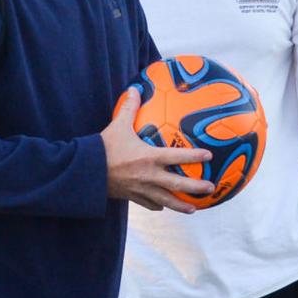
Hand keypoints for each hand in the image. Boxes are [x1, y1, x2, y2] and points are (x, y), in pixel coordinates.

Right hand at [102, 89, 213, 212]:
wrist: (86, 173)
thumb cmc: (104, 148)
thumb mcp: (117, 126)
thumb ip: (129, 108)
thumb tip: (135, 88)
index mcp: (149, 158)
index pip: (177, 157)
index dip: (194, 156)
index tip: (209, 156)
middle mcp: (149, 176)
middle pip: (178, 185)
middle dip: (196, 187)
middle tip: (211, 188)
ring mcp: (142, 190)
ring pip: (167, 201)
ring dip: (181, 206)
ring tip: (194, 209)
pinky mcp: (132, 198)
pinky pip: (150, 204)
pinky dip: (158, 205)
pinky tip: (163, 206)